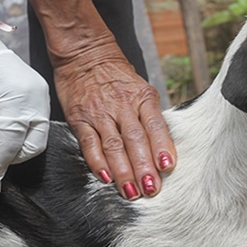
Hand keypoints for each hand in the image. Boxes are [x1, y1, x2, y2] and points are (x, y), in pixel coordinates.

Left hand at [0, 19, 49, 191]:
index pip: (11, 147)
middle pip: (32, 146)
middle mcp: (37, 98)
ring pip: (35, 135)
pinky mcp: (34, 90)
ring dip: (13, 147)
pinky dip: (16, 132)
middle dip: (10, 159)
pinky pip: (32, 120)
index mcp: (20, 101)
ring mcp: (39, 93)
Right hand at [53, 43, 175, 199]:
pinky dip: (97, 162)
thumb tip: (163, 149)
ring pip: (114, 146)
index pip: (155, 125)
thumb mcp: (141, 89)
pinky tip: (105, 177)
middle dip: (144, 167)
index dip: (161, 147)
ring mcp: (100, 113)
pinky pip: (89, 144)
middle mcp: (122, 105)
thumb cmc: (115, 75)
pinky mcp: (79, 118)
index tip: (167, 167)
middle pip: (135, 140)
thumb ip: (150, 117)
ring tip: (131, 192)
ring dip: (123, 172)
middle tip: (151, 189)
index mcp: (143, 97)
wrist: (84, 54)